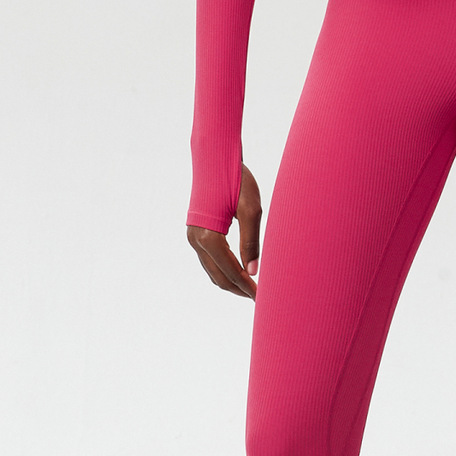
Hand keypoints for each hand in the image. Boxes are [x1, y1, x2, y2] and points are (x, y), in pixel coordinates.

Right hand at [187, 164, 262, 298]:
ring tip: (251, 288)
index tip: (263, 297)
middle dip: (239, 290)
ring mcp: (193, 237)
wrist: (215, 157)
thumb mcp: (251, 209)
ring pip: (211, 271)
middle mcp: (196, 240)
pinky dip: (223, 270)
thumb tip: (254, 272)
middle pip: (218, 277)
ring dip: (230, 282)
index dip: (247, 287)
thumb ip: (251, 242)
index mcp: (210, 237)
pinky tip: (239, 270)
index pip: (231, 272)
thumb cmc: (236, 179)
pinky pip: (209, 260)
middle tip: (259, 297)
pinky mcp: (195, 232)